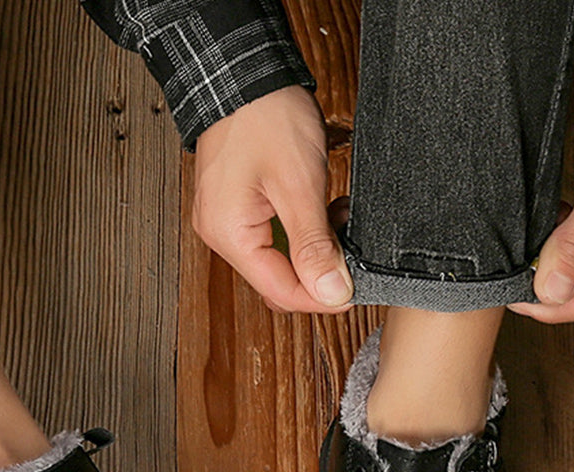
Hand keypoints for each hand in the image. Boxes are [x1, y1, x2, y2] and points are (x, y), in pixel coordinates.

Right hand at [191, 84, 352, 313]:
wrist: (244, 72)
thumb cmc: (264, 117)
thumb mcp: (299, 185)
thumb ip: (314, 245)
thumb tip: (332, 293)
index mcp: (230, 235)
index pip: (280, 292)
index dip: (321, 297)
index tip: (353, 288)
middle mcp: (220, 234)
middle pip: (277, 280)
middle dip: (317, 271)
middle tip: (349, 246)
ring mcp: (225, 220)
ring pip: (277, 259)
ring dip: (312, 248)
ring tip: (336, 217)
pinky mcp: (235, 207)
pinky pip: (270, 237)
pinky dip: (299, 230)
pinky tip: (318, 211)